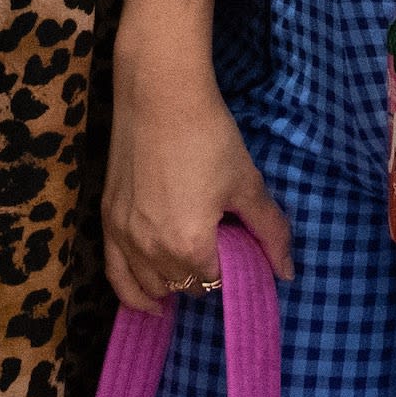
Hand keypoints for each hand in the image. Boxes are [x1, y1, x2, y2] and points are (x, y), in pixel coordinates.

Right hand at [103, 32, 294, 310]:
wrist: (160, 94)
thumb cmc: (209, 136)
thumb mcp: (246, 183)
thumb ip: (269, 232)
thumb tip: (288, 273)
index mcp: (191, 245)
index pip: (216, 282)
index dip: (230, 270)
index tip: (237, 250)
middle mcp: (153, 250)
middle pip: (184, 286)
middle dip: (203, 276)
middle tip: (216, 250)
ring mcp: (125, 237)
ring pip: (150, 286)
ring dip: (171, 285)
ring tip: (187, 275)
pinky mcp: (107, 220)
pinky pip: (116, 274)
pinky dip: (132, 293)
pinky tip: (149, 302)